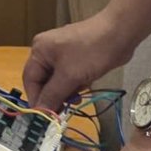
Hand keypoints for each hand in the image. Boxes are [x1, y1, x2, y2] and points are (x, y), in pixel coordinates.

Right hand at [21, 9, 139, 109]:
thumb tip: (39, 112)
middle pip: (43, 81)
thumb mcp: (69, 76)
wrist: (120, 33)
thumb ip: (52, 95)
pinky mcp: (76, 57)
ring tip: (77, 98)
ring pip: (57, 81)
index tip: (45, 117)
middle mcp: (47, 52)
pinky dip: (74, 84)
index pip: (30, 80)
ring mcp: (62, 54)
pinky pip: (69, 76)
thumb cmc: (91, 52)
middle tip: (63, 110)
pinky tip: (84, 86)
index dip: (36, 99)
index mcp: (39, 51)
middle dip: (53, 95)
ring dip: (65, 92)